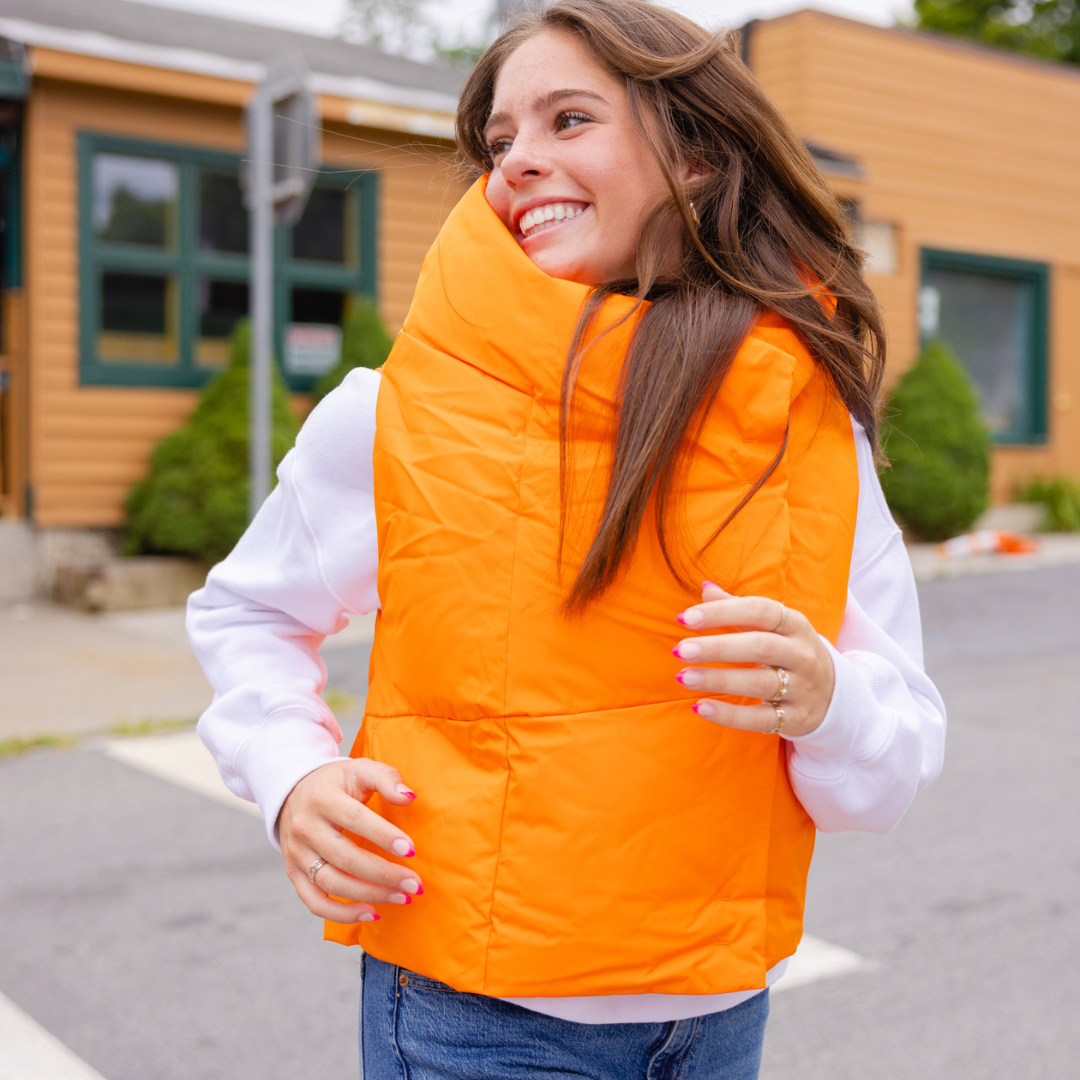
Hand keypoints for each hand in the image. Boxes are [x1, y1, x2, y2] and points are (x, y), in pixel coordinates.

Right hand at [278, 757, 422, 923]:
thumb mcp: (359, 769)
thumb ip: (386, 778)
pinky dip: (342, 914)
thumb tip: (409, 797)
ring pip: (332, 883)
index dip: (383, 836)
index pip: (354, 819)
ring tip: (401, 897)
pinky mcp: (294, 874)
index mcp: (321, 798)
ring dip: (370, 895)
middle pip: (345, 858)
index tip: (411, 850)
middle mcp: (304, 828)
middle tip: (415, 883)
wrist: (292, 792)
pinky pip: (315, 902)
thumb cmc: (336, 782)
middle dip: (384, 874)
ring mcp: (297, 854)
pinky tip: (372, 912)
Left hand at [672, 581, 834, 736]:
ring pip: (760, 683)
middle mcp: (801, 654)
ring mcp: (801, 688)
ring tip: (683, 677)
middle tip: (680, 650)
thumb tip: (705, 587)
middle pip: (760, 646)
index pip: (759, 611)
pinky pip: (761, 719)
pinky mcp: (796, 719)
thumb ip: (738, 607)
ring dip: (718, 680)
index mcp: (795, 624)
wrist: (835, 694)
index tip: (685, 618)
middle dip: (717, 647)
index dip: (722, 612)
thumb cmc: (789, 651)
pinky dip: (729, 715)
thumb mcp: (774, 626)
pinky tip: (699, 707)